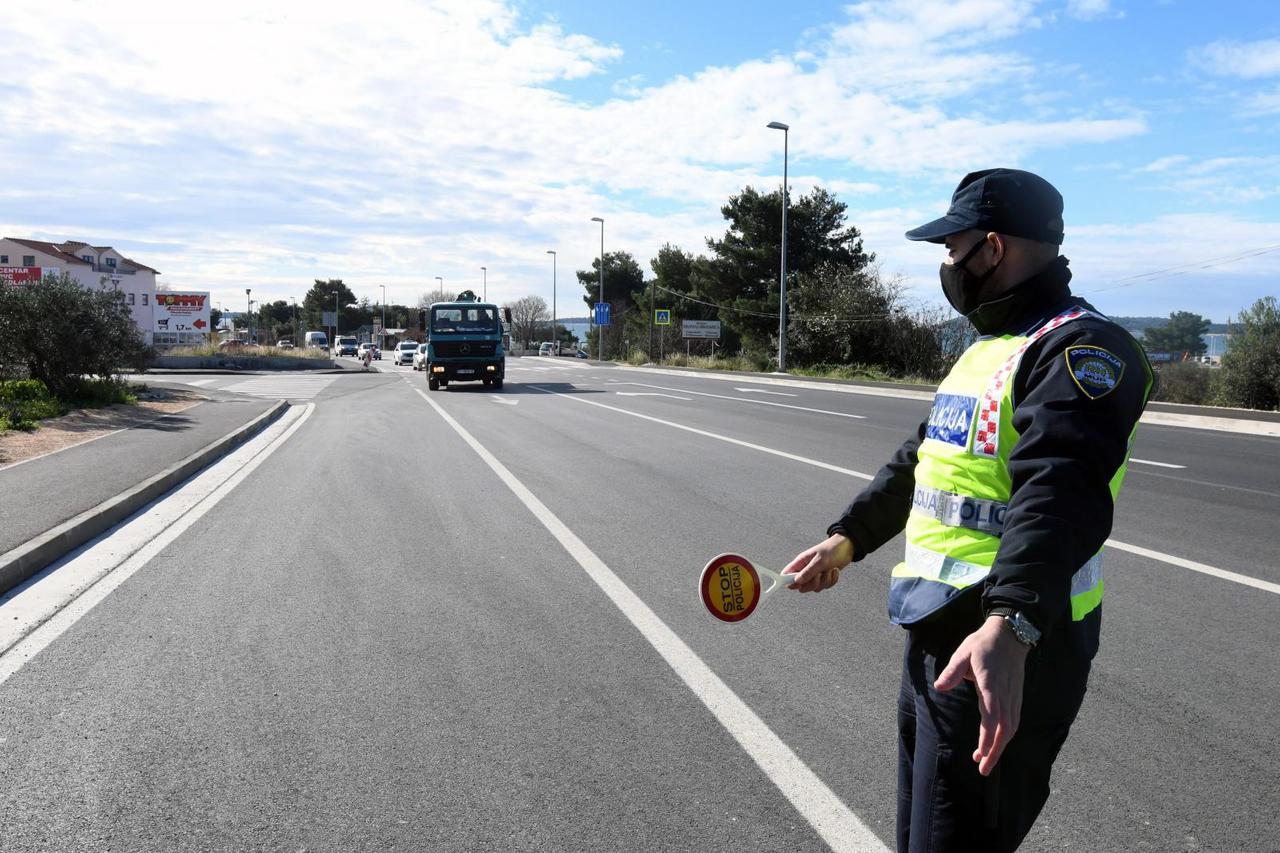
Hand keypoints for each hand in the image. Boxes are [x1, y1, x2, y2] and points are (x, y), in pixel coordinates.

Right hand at [782, 534, 853, 592]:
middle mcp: (806, 569)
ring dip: (825, 581)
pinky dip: (831, 580)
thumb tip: (797, 581)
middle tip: (819, 575)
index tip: (798, 584)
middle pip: (802, 586)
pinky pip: (825, 587)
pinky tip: (834, 571)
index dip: (789, 581)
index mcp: (800, 562)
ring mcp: (815, 575)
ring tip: (829, 569)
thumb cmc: (831, 550)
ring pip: (815, 587)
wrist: (847, 548)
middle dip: (812, 583)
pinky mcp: (824, 578)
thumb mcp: (819, 561)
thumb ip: (808, 572)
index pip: (786, 574)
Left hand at [934, 616, 1030, 775]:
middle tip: (982, 769)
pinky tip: (996, 744)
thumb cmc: (983, 645)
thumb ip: (953, 671)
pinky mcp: (1016, 697)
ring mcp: (1013, 697)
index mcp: (991, 684)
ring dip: (999, 747)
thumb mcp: (963, 653)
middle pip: (1004, 729)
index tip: (981, 753)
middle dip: (994, 751)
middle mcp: (1005, 694)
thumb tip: (939, 686)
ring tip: (985, 762)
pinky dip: (1005, 736)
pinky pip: (1013, 721)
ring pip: (1010, 728)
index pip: (992, 715)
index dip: (987, 736)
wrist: (1010, 636)